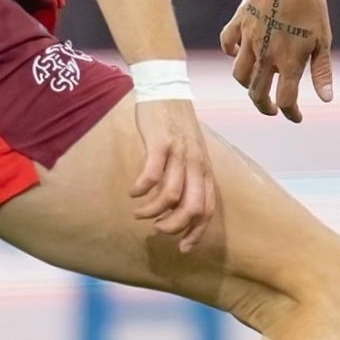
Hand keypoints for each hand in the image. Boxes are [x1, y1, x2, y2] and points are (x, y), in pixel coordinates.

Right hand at [129, 98, 221, 250]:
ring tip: (139, 212)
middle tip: (156, 229)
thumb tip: (178, 208)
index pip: (207, 210)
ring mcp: (180, 154)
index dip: (195, 233)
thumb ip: (188, 179)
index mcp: (205, 171)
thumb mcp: (190, 155)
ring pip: (172, 196)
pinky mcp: (161, 143)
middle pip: (193, 209)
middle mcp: (196, 165)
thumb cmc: (175, 127)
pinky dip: (142, 189)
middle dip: (174, 227)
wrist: (167, 91)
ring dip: (153, 211)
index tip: (182, 248)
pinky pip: (153, 174)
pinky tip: (133, 192)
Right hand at [220, 0, 334, 122]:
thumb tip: (326, 100)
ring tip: (257, 84)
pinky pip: (227, 44)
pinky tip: (240, 54)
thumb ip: (322, 71)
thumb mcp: (323, 40)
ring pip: (239, 73)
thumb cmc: (312, 6)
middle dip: (265, 106)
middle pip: (257, 94)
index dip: (291, 113)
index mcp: (289, 61)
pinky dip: (231, 53)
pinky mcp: (239, 22)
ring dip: (247, 84)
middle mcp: (266, 54)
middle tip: (272, 109)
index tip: (296, 117)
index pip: (285, 100)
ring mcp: (249, 39)